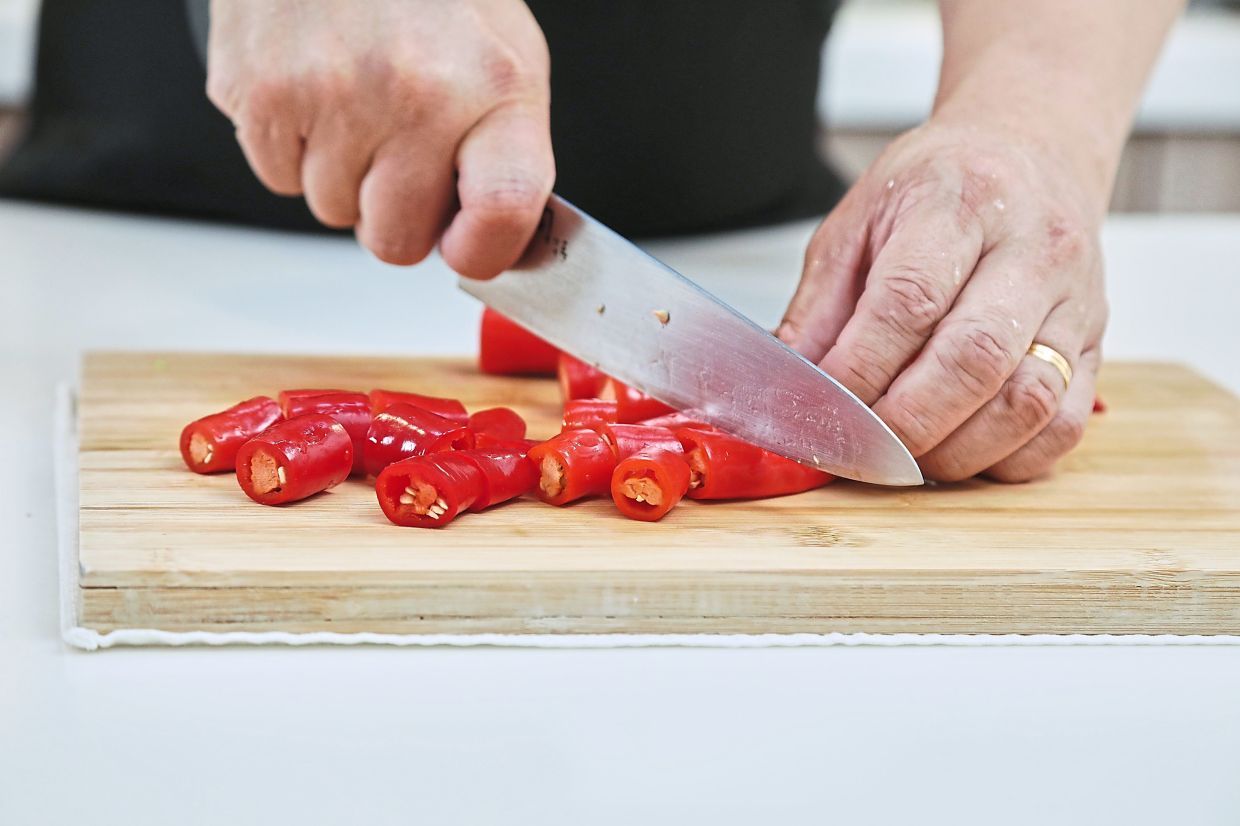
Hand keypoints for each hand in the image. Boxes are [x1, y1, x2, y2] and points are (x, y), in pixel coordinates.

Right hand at [206, 0, 553, 276]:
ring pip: (332, 211)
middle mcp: (415, 93)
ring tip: (358, 99)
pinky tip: (316, 88)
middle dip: (397, 212)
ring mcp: (331, 95)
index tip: (469, 246)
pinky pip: (278, 178)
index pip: (502, 213)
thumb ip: (507, 156)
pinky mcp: (259, 93)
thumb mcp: (506, 60)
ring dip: (344, 174)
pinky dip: (295, 147)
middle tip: (401, 150)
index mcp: (494, 87)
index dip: (483, 251)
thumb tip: (492, 244)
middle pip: (397, 240)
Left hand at [778, 119, 1107, 481]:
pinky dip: (1009, 460)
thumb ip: (820, 305)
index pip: (909, 300)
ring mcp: (1074, 301)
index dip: (859, 368)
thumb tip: (790, 386)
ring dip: (957, 452)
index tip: (820, 407)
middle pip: (975, 358)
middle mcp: (1031, 251)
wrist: (1031, 151)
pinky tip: (964, 454)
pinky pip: (1065, 424)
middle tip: (859, 450)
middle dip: (905, 423)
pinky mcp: (1095, 345)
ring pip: (1028, 401)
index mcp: (959, 205)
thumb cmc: (940, 187)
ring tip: (906, 459)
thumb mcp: (859, 220)